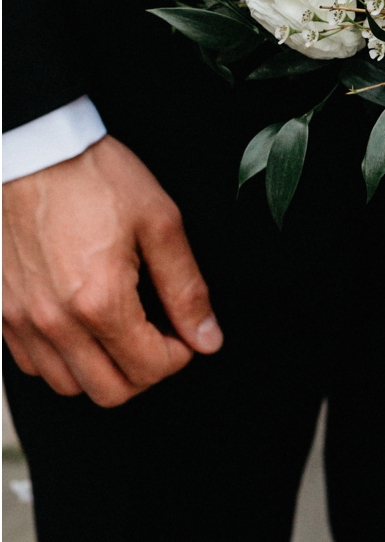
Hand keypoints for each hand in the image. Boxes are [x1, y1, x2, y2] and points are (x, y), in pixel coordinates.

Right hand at [3, 135, 221, 406]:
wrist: (34, 149)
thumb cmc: (97, 177)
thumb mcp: (160, 222)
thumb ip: (186, 288)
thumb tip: (208, 338)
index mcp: (100, 301)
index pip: (150, 370)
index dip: (180, 356)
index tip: (185, 330)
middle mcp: (55, 322)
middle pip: (109, 392)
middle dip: (145, 371)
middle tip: (159, 336)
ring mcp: (21, 320)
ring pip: (67, 385)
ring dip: (102, 369)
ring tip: (121, 331)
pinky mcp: (2, 312)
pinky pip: (32, 364)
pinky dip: (62, 358)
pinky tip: (82, 324)